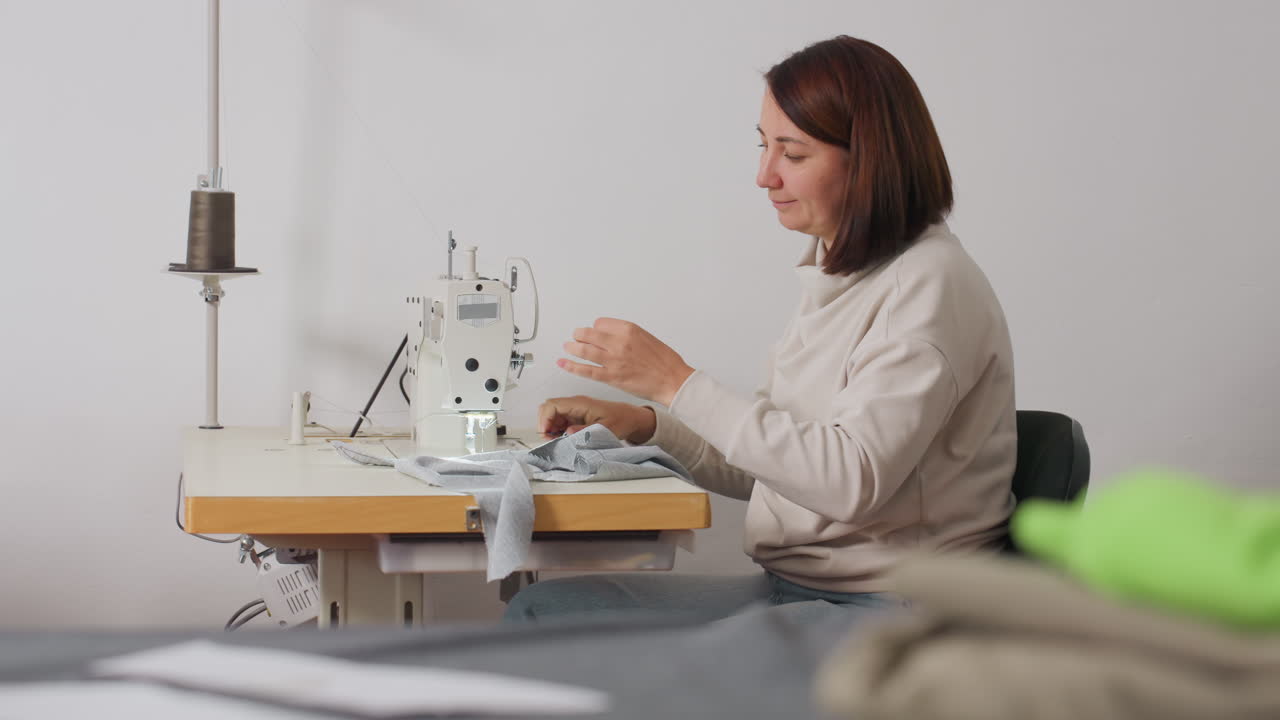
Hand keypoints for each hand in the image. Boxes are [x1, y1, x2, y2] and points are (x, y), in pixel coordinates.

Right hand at [537, 395, 656, 443]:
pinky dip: (558, 432)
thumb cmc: (622, 419)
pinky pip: (560, 423)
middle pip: (548, 410)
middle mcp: (574, 405)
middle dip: (545, 425)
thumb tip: (567, 432)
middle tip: (551, 440)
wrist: (632, 418)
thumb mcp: (606, 428)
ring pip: (552, 417)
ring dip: (551, 430)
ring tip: (558, 442)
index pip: (552, 405)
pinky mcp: (576, 418)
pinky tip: (564, 440)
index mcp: (580, 403)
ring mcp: (574, 411)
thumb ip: (585, 431)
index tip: (546, 433)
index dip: (545, 419)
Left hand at [557, 318, 694, 405]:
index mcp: (629, 330)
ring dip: (572, 347)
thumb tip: (612, 337)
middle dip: (579, 335)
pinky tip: (563, 363)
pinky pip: (585, 370)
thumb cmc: (665, 362)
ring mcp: (613, 360)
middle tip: (576, 336)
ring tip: (568, 346)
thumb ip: (628, 336)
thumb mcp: (647, 338)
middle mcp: (619, 342)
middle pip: (588, 334)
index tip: (595, 332)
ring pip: (584, 350)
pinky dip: (571, 366)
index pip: (600, 323)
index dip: (596, 328)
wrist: (673, 380)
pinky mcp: (611, 377)